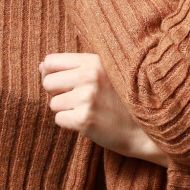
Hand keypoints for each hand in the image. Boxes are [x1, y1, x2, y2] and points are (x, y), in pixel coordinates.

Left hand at [40, 52, 169, 165]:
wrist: (149, 129)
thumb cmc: (125, 101)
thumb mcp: (106, 74)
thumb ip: (76, 68)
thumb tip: (41, 65)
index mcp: (95, 61)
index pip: (52, 61)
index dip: (53, 74)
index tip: (66, 84)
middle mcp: (90, 76)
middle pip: (48, 82)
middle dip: (59, 94)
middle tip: (81, 100)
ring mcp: (86, 97)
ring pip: (53, 104)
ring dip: (67, 110)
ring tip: (91, 111)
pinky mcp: (84, 119)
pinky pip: (59, 120)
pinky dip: (71, 124)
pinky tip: (91, 122)